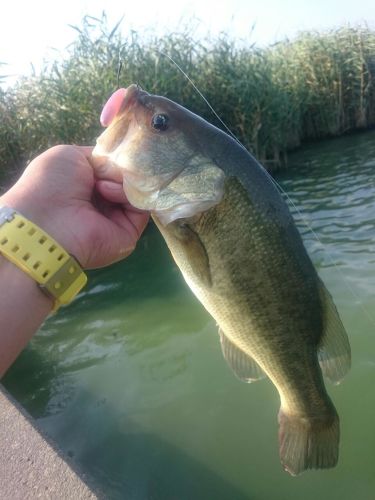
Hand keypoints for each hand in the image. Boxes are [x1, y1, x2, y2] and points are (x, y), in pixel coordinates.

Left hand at [0, 145, 149, 268]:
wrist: (48, 220)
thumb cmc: (51, 184)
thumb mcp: (71, 156)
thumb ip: (101, 158)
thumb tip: (121, 164)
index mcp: (86, 185)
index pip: (114, 168)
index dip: (118, 157)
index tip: (119, 150)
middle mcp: (102, 202)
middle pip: (128, 178)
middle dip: (123, 167)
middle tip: (111, 165)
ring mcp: (117, 218)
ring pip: (136, 190)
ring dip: (121, 180)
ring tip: (100, 183)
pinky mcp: (129, 232)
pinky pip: (140, 206)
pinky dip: (127, 194)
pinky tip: (106, 191)